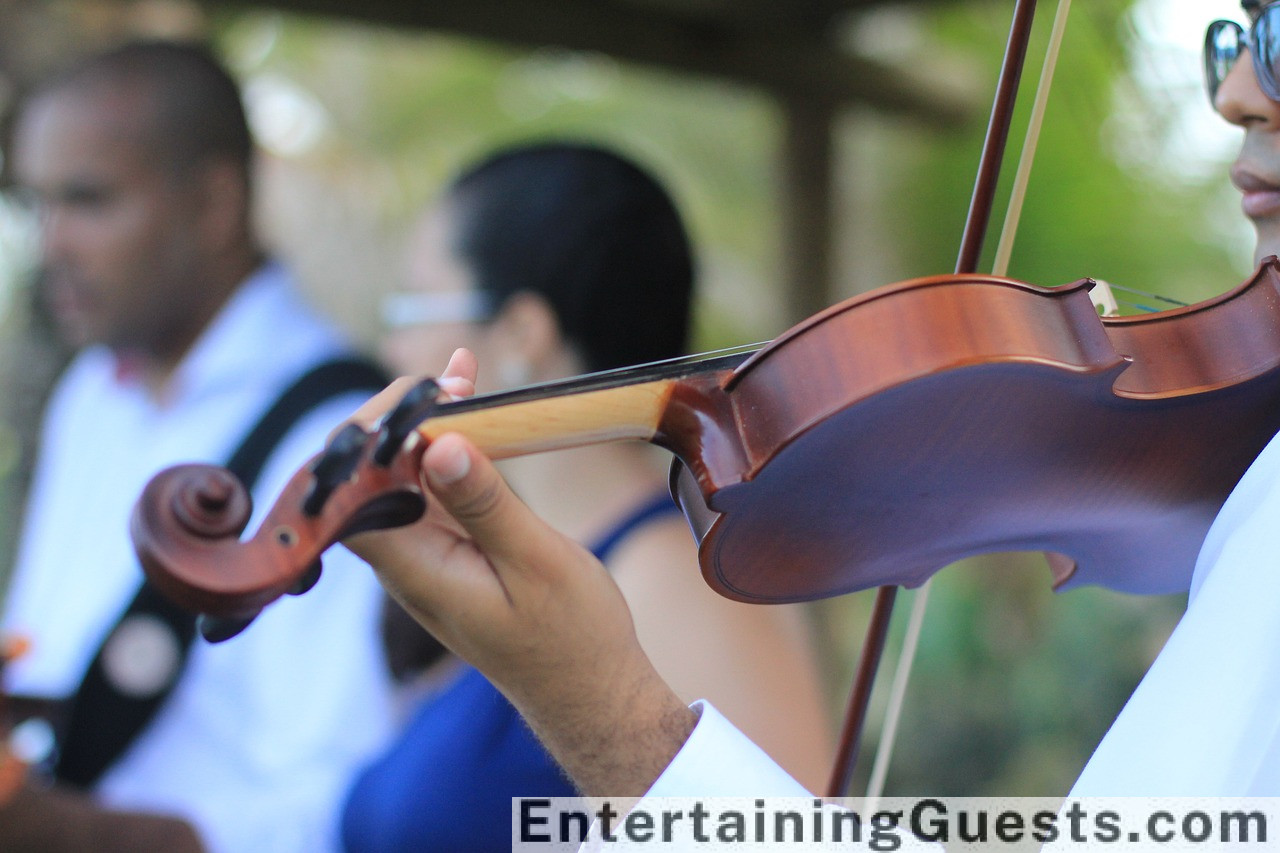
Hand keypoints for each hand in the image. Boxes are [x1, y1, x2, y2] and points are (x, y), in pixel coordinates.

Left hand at [345, 350, 695, 795]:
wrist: (589, 690)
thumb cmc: (572, 637)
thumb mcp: (537, 564)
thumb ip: (486, 505)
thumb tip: (441, 444)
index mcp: (415, 570)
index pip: (352, 494)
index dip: (370, 436)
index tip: (423, 396)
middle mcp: (407, 562)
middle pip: (369, 478)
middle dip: (401, 417)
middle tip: (455, 378)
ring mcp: (426, 557)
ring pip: (402, 478)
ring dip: (429, 424)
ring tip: (464, 374)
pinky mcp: (450, 551)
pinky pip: (433, 490)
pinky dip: (451, 447)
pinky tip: (473, 407)